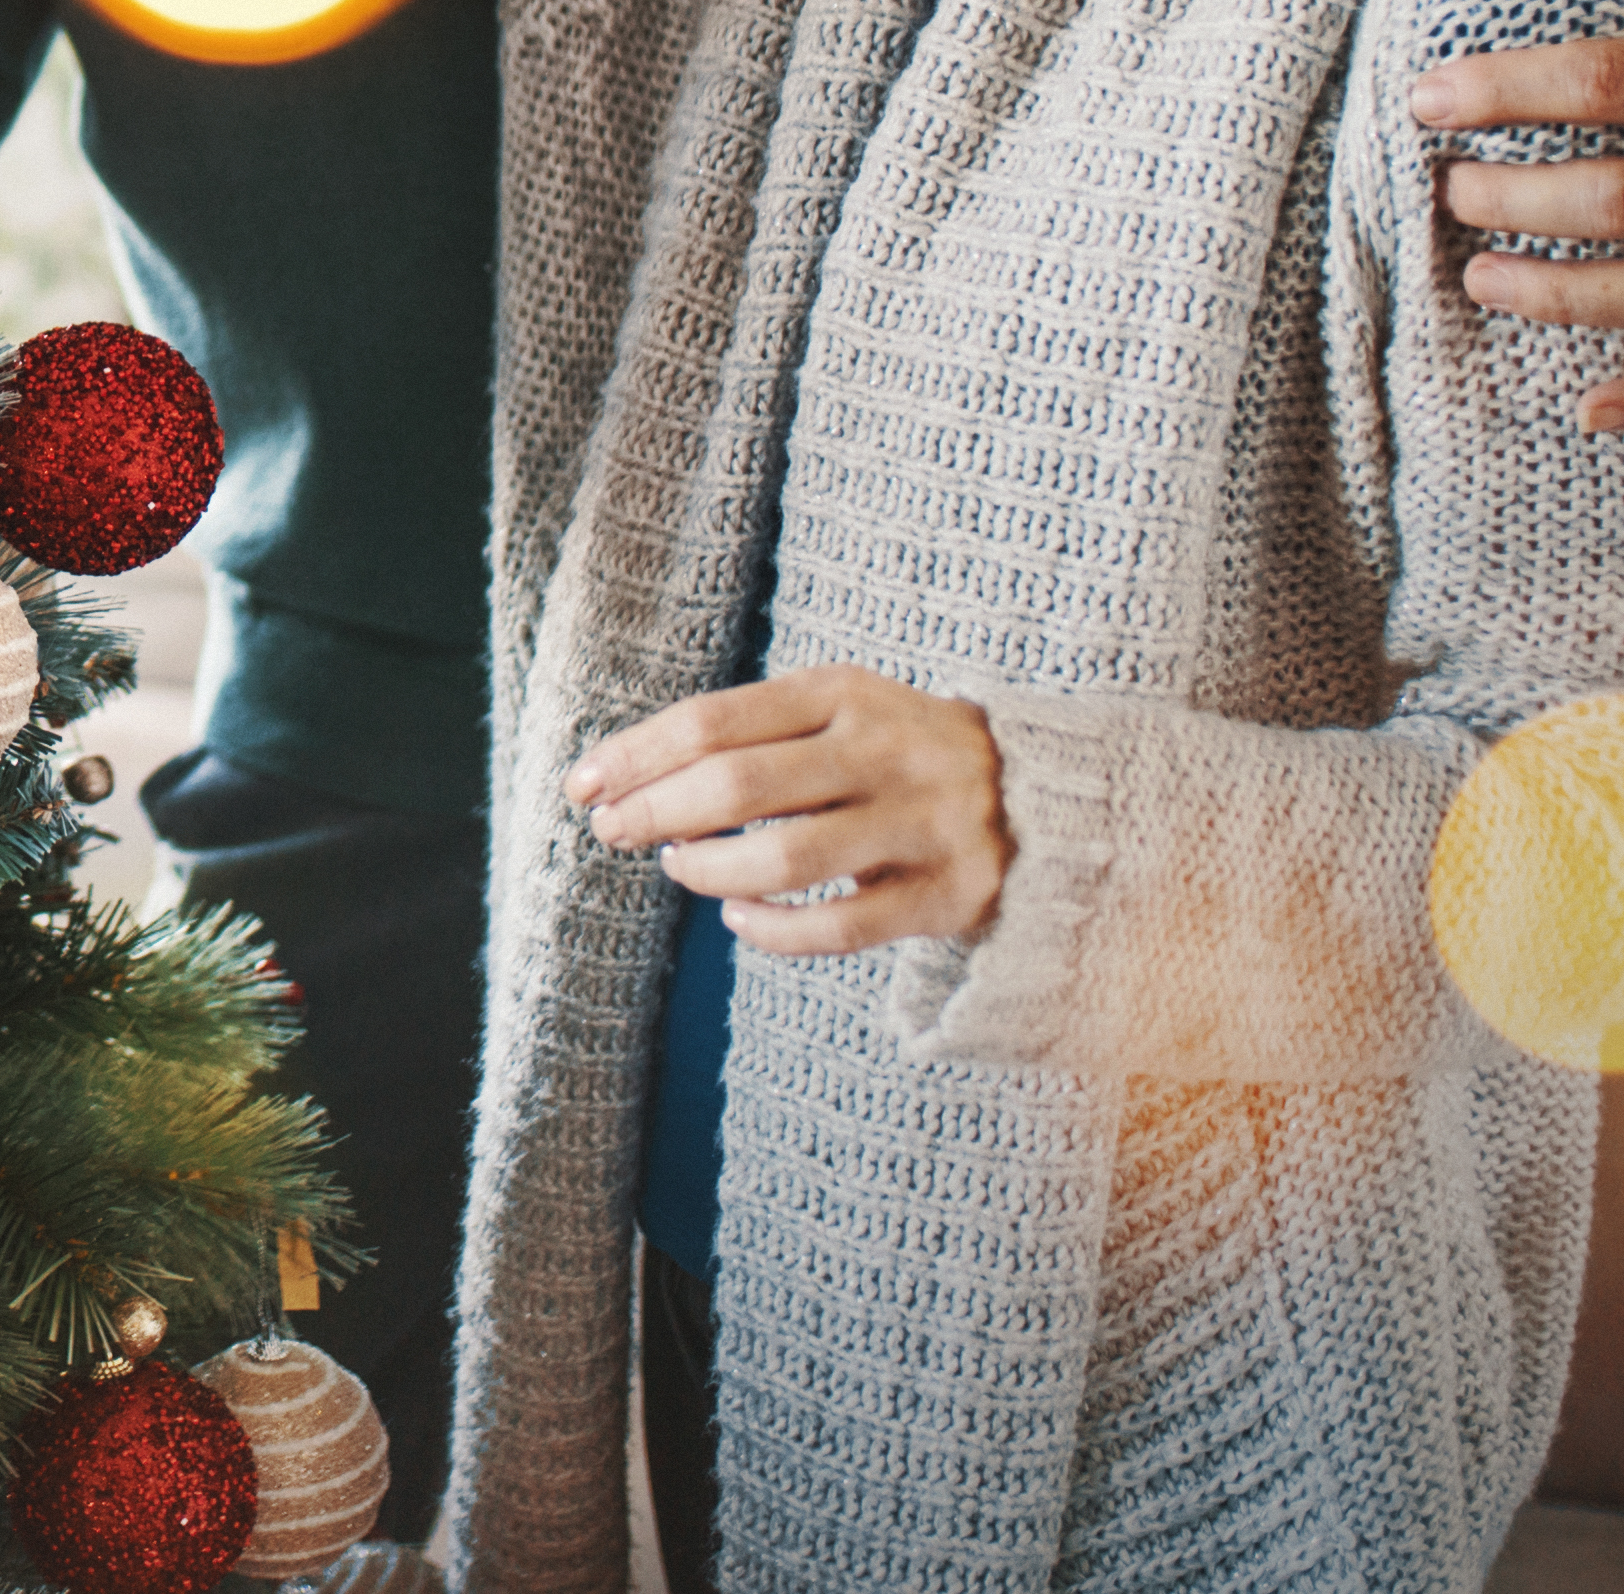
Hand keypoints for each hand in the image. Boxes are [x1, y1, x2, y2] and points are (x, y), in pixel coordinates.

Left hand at [567, 665, 1011, 955]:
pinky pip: (841, 926)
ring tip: (678, 868)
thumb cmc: (895, 752)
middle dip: (655, 812)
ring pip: (785, 859)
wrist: (1041, 793)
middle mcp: (884, 750)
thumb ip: (748, 736)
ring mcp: (920, 823)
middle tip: (610, 831)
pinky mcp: (947, 893)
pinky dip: (774, 929)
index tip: (582, 784)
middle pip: (738, 785)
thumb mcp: (834, 712)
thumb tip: (626, 780)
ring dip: (709, 871)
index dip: (636, 755)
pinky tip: (738, 917)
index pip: (713, 720)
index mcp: (843, 693)